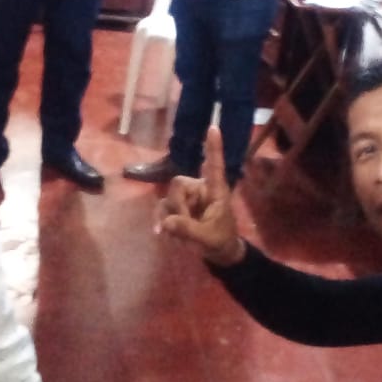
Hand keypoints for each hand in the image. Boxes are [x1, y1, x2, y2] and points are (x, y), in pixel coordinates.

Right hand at [156, 127, 244, 265]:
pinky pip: (163, 208)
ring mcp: (187, 199)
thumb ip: (189, 230)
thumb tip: (167, 222)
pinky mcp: (177, 209)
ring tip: (177, 235)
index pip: (214, 165)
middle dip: (177, 206)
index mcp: (215, 191)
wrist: (218, 254)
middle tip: (183, 226)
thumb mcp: (208, 238)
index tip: (213, 127)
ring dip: (169, 216)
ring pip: (168, 198)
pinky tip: (162, 233)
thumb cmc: (221, 241)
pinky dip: (161, 220)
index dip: (213, 148)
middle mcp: (199, 189)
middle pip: (178, 184)